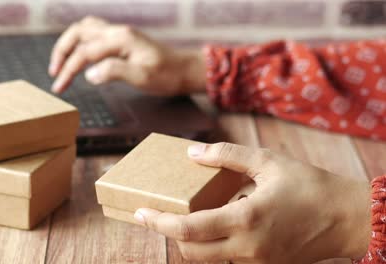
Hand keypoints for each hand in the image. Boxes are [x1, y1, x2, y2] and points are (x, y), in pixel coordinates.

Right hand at [49, 16, 205, 95]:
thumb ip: (114, 72)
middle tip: (54, 73)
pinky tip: (79, 57)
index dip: (68, 69)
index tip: (58, 86)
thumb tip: (89, 74)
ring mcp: (119, 33)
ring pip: (84, 30)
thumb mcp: (142, 77)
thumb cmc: (166, 75)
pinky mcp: (121, 39)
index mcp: (120, 39)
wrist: (183, 70)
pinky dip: (80, 43)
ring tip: (61, 64)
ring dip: (69, 44)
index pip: (85, 52)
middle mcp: (117, 31)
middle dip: (61, 51)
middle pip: (78, 32)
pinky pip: (94, 34)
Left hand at [134, 143, 370, 262]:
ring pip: (208, 259)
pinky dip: (212, 246)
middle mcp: (247, 247)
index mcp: (245, 219)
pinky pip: (227, 259)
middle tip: (156, 215)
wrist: (348, 219)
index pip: (188, 229)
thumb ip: (227, 154)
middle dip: (169, 235)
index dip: (159, 222)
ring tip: (181, 218)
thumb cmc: (310, 186)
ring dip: (189, 242)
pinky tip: (214, 225)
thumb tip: (193, 152)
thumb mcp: (267, 161)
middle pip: (191, 252)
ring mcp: (256, 261)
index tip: (140, 213)